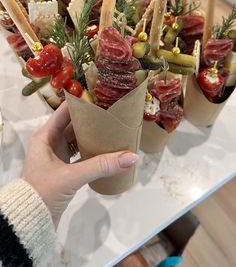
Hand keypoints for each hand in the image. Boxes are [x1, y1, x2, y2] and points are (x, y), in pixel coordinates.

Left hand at [21, 102, 137, 226]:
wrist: (30, 221)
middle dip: (92, 120)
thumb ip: (102, 166)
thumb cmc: (44, 191)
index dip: (81, 103)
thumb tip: (132, 156)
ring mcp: (57, 156)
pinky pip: (80, 154)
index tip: (101, 97)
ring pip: (77, 140)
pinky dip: (91, 152)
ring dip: (93, 136)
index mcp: (45, 136)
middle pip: (74, 125)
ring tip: (114, 129)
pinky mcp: (63, 169)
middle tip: (113, 113)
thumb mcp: (72, 176)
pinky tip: (107, 150)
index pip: (65, 111)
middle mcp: (50, 142)